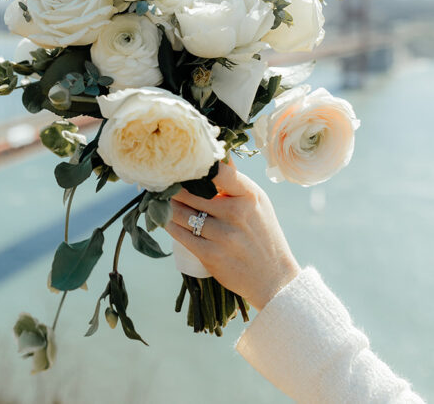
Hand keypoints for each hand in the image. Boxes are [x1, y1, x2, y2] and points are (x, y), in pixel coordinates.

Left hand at [166, 159, 300, 310]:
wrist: (273, 278)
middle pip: (190, 191)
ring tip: (160, 199)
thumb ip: (235, 181)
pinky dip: (168, 223)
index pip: (218, 171)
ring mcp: (223, 235)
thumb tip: (217, 154)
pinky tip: (163, 217)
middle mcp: (236, 213)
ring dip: (166, 205)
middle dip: (172, 186)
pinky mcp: (210, 254)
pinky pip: (179, 233)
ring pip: (180, 212)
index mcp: (249, 195)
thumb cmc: (263, 234)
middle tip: (161, 181)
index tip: (181, 162)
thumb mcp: (257, 202)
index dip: (194, 165)